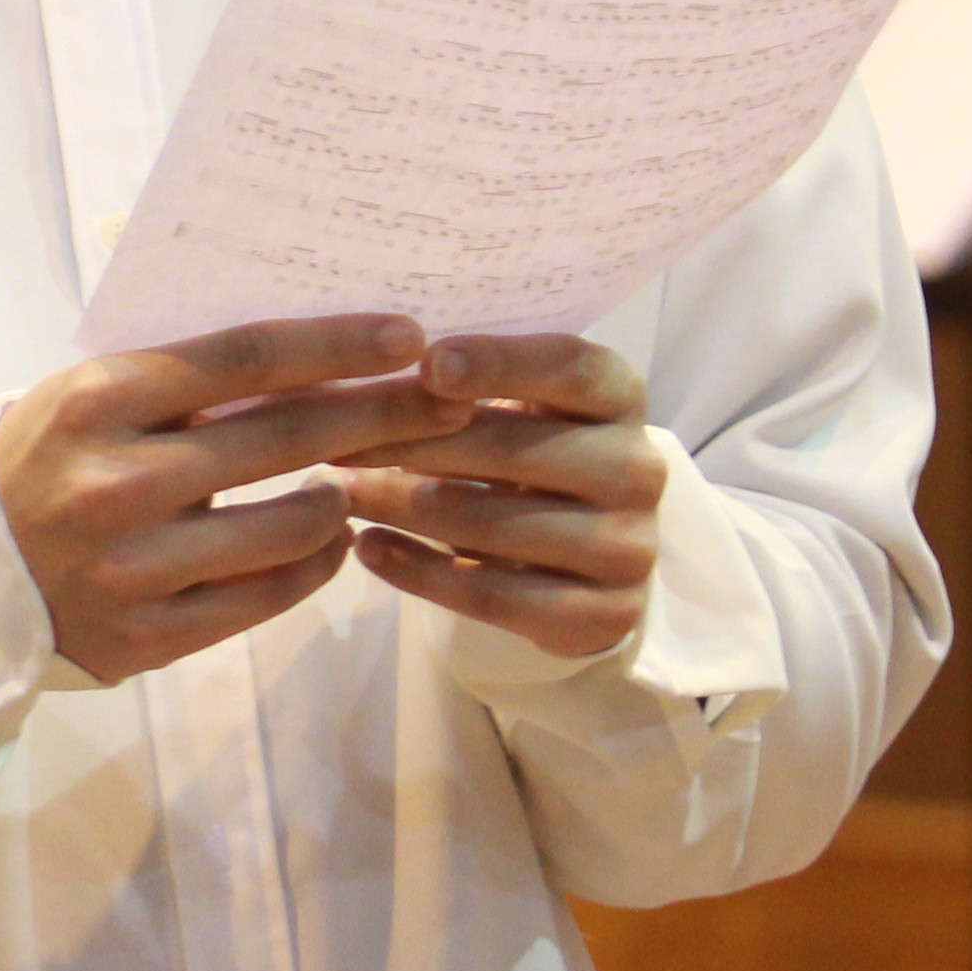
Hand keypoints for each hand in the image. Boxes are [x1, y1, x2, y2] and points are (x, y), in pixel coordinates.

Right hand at [0, 314, 468, 680]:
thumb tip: (319, 355)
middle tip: (447, 400)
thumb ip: (184, 380)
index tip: (406, 335)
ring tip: (355, 481)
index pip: (241, 359)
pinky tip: (327, 540)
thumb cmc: (49, 458)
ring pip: (288, 527)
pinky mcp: (149, 635)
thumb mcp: (93, 396)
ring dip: (342, 497)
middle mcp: (115, 480)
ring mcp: (133, 565)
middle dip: (381, 413)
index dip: (333, 344)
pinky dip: (314, 563)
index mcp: (97, 399)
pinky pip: (267, 596)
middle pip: (283, 436)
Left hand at [343, 333, 664, 660]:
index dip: (499, 363)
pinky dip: (421, 573)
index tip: (425, 364)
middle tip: (332, 439)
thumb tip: (365, 355)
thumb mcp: (512, 402)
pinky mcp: (605, 615)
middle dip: (415, 442)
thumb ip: (463, 379)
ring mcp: (629, 548)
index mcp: (618, 395)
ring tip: (340, 492)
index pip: (568, 368)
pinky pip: (496, 596)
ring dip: (403, 506)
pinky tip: (368, 549)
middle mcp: (639, 469)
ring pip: (495, 525)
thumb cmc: (523, 447)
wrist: (577, 554)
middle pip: (517, 450)